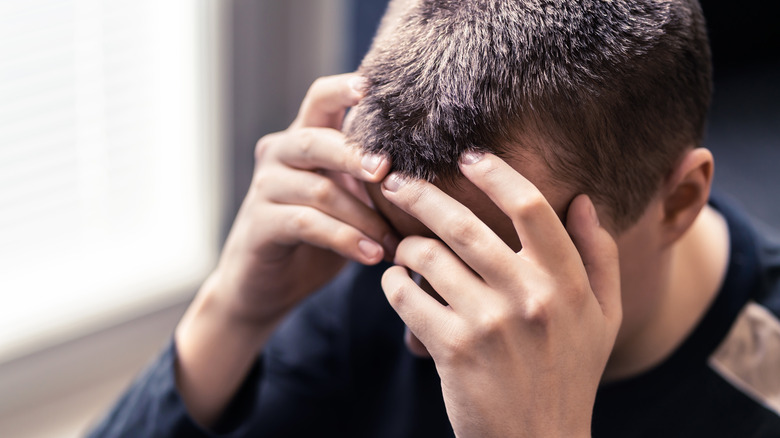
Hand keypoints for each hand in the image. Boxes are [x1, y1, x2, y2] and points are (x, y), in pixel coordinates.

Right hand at [174, 74, 396, 425]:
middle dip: (358, 154)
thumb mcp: (349, 199)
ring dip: (365, 217)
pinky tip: (374, 255)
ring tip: (396, 241)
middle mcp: (279, 154)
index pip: (320, 98)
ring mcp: (265, 188)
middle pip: (316, 139)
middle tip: (389, 171)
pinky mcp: (260, 225)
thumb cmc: (319, 236)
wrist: (266, 285)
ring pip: (320, 189)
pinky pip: (307, 224)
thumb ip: (373, 177)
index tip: (374, 87)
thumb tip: (438, 166)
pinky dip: (346, 239)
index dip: (344, 88)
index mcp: (303, 138)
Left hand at [380, 152, 621, 437]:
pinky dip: (392, 283)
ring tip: (402, 248)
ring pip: (427, 256)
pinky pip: (406, 296)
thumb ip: (598, 255)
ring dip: (405, 246)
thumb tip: (582, 199)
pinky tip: (396, 283)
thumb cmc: (569, 374)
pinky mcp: (452, 349)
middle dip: (420, 194)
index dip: (495, 172)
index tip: (468, 156)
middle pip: (463, 223)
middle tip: (397, 181)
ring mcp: (489, 324)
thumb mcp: (604, 316)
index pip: (530, 206)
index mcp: (566, 283)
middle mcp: (529, 297)